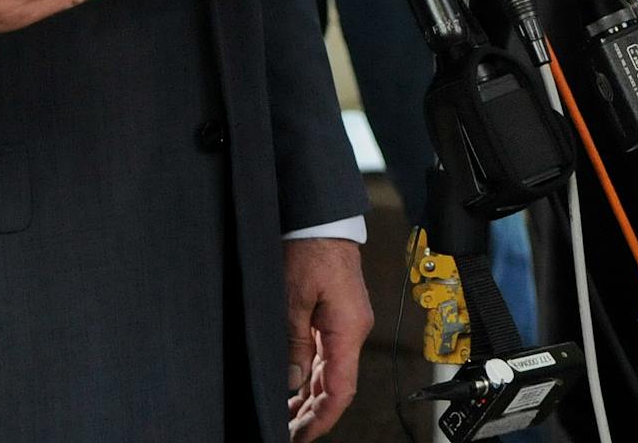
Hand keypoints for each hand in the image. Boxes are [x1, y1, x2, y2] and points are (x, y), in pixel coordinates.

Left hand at [282, 238, 369, 441]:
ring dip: (309, 396)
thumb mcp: (294, 297)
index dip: (322, 419)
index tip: (301, 436)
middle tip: (287, 432)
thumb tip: (292, 381)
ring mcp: (345, 322)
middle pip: (335, 385)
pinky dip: (310, 374)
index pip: (340, 390)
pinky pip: (325, 354)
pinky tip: (294, 385)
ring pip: (329, 371)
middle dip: (312, 413)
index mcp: (348, 329)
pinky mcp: (336, 314)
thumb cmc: (312, 248)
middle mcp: (351, 330)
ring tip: (286, 415)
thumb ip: (294, 343)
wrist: (322, 217)